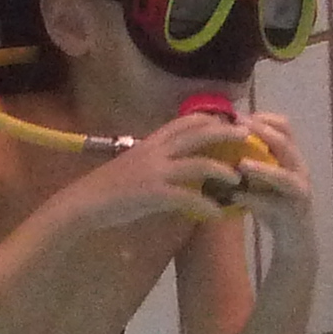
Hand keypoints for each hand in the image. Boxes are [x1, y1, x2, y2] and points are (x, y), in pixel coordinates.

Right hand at [73, 108, 260, 231]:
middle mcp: (155, 151)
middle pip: (196, 135)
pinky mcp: (154, 194)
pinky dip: (205, 206)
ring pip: (197, 165)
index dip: (209, 119)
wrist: (84, 203)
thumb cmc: (107, 187)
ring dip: (222, 171)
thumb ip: (155, 159)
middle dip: (225, 133)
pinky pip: (187, 198)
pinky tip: (217, 215)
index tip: (229, 119)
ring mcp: (155, 172)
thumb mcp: (132, 164)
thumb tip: (176, 161)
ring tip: (239, 179)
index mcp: (150, 142)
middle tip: (248, 135)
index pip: (184, 121)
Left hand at [223, 110, 314, 241]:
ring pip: (284, 177)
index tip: (238, 115)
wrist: (293, 240)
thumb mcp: (259, 179)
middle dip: (262, 133)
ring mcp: (300, 192)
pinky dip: (255, 201)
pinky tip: (235, 198)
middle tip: (236, 128)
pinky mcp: (295, 214)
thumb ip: (247, 161)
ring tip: (241, 164)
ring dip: (263, 169)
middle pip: (286, 144)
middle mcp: (300, 170)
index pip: (285, 127)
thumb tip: (215, 142)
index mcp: (291, 157)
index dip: (263, 118)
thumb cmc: (272, 206)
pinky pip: (274, 205)